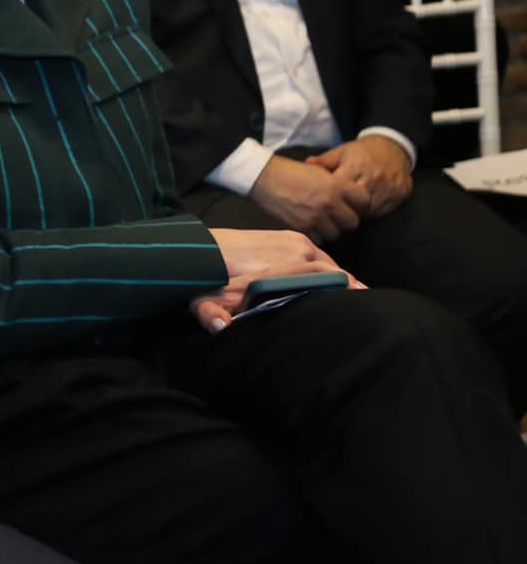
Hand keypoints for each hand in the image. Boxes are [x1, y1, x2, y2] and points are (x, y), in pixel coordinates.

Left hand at [191, 227, 363, 333]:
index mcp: (284, 264)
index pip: (328, 277)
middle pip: (334, 271)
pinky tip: (336, 285)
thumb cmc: (207, 276)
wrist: (197, 247)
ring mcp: (294, 240)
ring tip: (356, 300)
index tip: (364, 305)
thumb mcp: (205, 296)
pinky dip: (330, 270)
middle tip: (367, 309)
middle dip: (350, 289)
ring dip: (341, 280)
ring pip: (329, 263)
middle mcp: (295, 249)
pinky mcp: (290, 237)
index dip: (347, 291)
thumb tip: (221, 326)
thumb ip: (210, 311)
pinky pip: (320, 256)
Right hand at [247, 154, 369, 243]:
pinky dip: (317, 234)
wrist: (265, 177)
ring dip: (332, 229)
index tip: (353, 204)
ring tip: (323, 220)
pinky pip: (320, 239)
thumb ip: (339, 186)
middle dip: (346, 219)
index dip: (360, 204)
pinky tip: (311, 225)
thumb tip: (352, 199)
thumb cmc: (292, 172)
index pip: (365, 202)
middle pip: (353, 222)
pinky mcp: (303, 227)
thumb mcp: (320, 172)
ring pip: (337, 234)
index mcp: (336, 185)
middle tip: (337, 214)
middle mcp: (329, 203)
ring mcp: (316, 217)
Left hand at [307, 136, 413, 216]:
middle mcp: (374, 178)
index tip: (324, 199)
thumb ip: (324, 161)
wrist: (394, 148)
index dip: (331, 196)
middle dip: (344, 207)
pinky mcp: (399, 195)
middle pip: (355, 202)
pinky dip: (372, 212)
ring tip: (348, 209)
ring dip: (358, 211)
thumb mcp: (342, 151)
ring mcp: (388, 188)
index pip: (341, 188)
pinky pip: (383, 211)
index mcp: (356, 166)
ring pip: (369, 209)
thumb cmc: (362, 152)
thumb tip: (306, 164)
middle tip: (335, 208)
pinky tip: (364, 209)